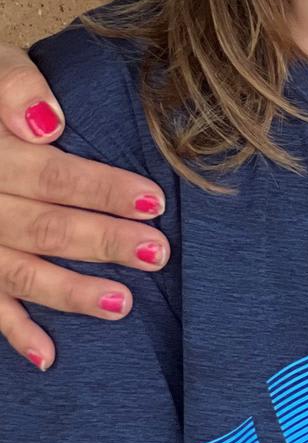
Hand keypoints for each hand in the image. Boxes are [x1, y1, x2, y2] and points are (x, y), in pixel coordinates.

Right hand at [0, 43, 167, 367]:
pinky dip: (14, 333)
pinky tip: (49, 356)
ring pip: (18, 273)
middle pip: (43, 227)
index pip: (51, 175)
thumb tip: (48, 124)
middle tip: (157, 254)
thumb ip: (14, 87)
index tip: (152, 203)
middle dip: (102, 243)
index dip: (102, 190)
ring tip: (122, 305)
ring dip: (70, 293)